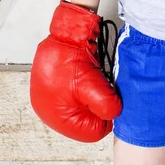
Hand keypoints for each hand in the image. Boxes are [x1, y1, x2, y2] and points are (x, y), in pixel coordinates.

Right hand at [30, 0, 122, 141]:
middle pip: (85, 121)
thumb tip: (115, 114)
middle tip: (103, 89)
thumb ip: (107, 106)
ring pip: (80, 108)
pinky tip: (87, 77)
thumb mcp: (93, 86)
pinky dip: (83, 88)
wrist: (64, 32)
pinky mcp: (52, 86)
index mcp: (56, 117)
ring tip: (94, 81)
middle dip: (97, 107)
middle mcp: (49, 112)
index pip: (91, 133)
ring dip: (91, 97)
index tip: (112, 102)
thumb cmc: (70, 57)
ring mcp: (49, 98)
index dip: (106, 117)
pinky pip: (73, 96)